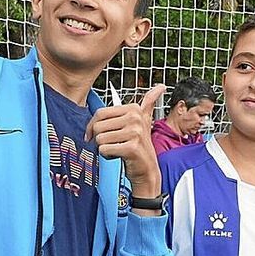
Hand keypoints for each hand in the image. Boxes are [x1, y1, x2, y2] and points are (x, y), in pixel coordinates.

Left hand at [85, 84, 166, 200]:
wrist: (146, 169)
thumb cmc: (139, 145)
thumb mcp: (144, 120)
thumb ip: (150, 102)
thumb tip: (161, 86)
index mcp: (134, 109)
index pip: (100, 113)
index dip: (93, 126)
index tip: (97, 134)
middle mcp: (136, 118)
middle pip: (98, 126)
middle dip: (100, 138)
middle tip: (112, 144)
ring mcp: (135, 133)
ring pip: (100, 139)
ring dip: (104, 148)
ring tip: (118, 149)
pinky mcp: (131, 148)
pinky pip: (104, 150)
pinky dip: (107, 156)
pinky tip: (119, 156)